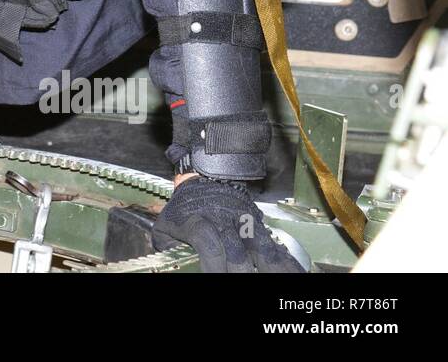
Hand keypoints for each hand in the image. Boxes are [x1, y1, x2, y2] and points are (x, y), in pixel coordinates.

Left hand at [153, 176, 303, 272]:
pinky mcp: (260, 228)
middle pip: (237, 253)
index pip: (207, 243)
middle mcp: (224, 223)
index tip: (215, 278)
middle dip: (240, 273)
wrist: (207, 175)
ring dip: (271, 271)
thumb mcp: (165, 223)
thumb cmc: (185, 208)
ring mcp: (245, 225)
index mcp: (197, 221)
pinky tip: (298, 275)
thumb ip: (167, 246)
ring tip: (282, 288)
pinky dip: (287, 264)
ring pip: (262, 251)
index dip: (213, 264)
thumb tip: (170, 263)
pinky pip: (276, 249)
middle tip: (242, 283)